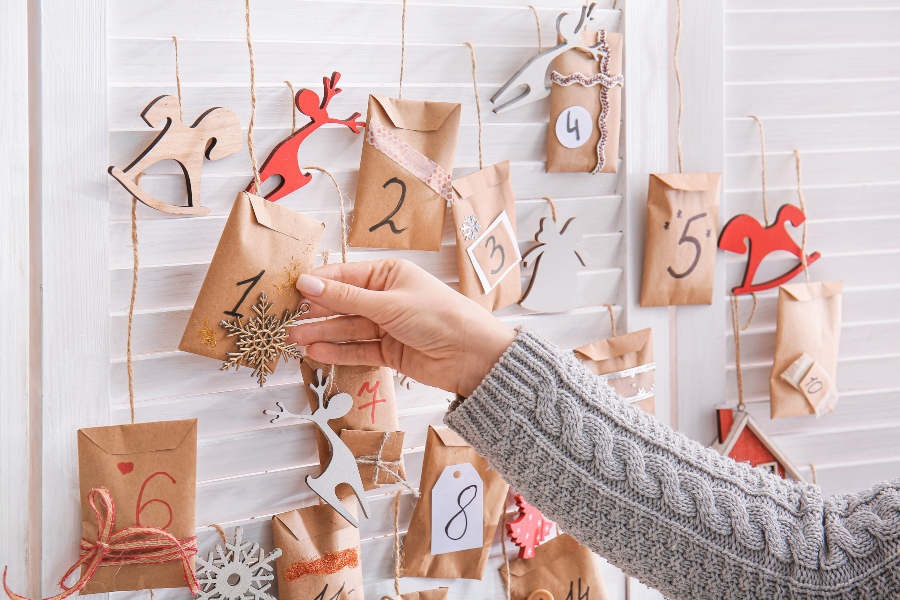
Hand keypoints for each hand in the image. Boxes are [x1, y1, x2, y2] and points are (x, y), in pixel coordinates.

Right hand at [290, 259, 516, 397]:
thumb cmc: (438, 316)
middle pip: (342, 303)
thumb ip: (345, 297)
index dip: (316, 283)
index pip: (344, 275)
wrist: (472, 355)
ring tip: (293, 339)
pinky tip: (316, 351)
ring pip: (347, 328)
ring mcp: (387, 326)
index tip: (288, 292)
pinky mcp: (389, 352)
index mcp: (389, 274)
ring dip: (321, 332)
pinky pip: (358, 349)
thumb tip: (306, 282)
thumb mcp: (388, 303)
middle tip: (285, 320)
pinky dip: (337, 350)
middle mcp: (386, 297)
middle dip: (314, 311)